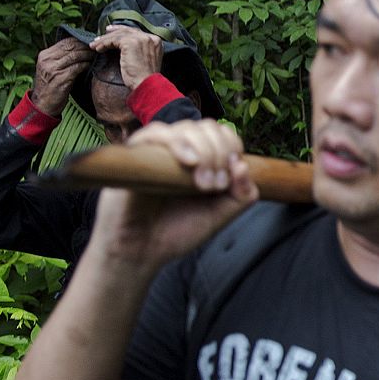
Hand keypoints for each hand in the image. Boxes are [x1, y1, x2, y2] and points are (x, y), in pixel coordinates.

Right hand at [30, 36, 93, 115]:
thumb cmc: (50, 87)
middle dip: (85, 47)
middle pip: (71, 47)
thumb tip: (80, 48)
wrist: (42, 105)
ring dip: (88, 55)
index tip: (90, 43)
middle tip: (97, 48)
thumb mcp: (52, 69)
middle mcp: (47, 60)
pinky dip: (86, 65)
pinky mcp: (60, 78)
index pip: (65, 42)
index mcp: (44, 55)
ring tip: (96, 56)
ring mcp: (53, 69)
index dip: (79, 41)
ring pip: (75, 55)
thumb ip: (61, 59)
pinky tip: (91, 66)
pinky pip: (77, 67)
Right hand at [90, 119, 256, 270]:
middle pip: (207, 127)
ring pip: (186, 128)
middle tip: (216, 186)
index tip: (232, 175)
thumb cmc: (176, 231)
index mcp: (200, 158)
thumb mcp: (218, 215)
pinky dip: (177, 143)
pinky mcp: (134, 154)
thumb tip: (244, 167)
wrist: (142, 252)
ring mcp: (157, 150)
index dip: (232, 147)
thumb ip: (240, 196)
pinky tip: (188, 162)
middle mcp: (179, 150)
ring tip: (204, 183)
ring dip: (204, 151)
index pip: (222, 134)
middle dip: (220, 153)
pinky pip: (155, 133)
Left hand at [91, 24, 165, 90]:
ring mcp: (141, 38)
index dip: (122, 32)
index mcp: (156, 41)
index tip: (111, 33)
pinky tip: (99, 49)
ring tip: (95, 46)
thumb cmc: (144, 78)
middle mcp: (149, 37)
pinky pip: (114, 40)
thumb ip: (139, 50)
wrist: (146, 84)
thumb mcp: (144, 60)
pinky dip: (104, 44)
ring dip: (104, 40)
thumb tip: (123, 46)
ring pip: (119, 35)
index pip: (136, 32)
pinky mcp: (130, 42)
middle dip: (112, 33)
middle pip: (127, 31)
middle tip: (100, 37)